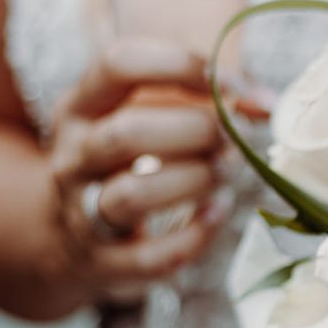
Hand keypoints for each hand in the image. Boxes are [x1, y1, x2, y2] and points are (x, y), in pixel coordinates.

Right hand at [49, 38, 233, 304]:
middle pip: (126, 133)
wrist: (63, 241)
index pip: (118, 64)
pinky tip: (219, 211)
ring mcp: (81, 212)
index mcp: (79, 108)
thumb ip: (198, 102)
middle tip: (234, 136)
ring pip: (133, 195)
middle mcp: (73, 157)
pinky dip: (194, 235)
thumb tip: (264, 102)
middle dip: (194, 130)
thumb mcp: (138, 120)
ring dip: (194, 180)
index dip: (180, 65)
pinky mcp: (103, 263)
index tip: (231, 83)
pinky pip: (151, 256)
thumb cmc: (121, 164)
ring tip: (228, 171)